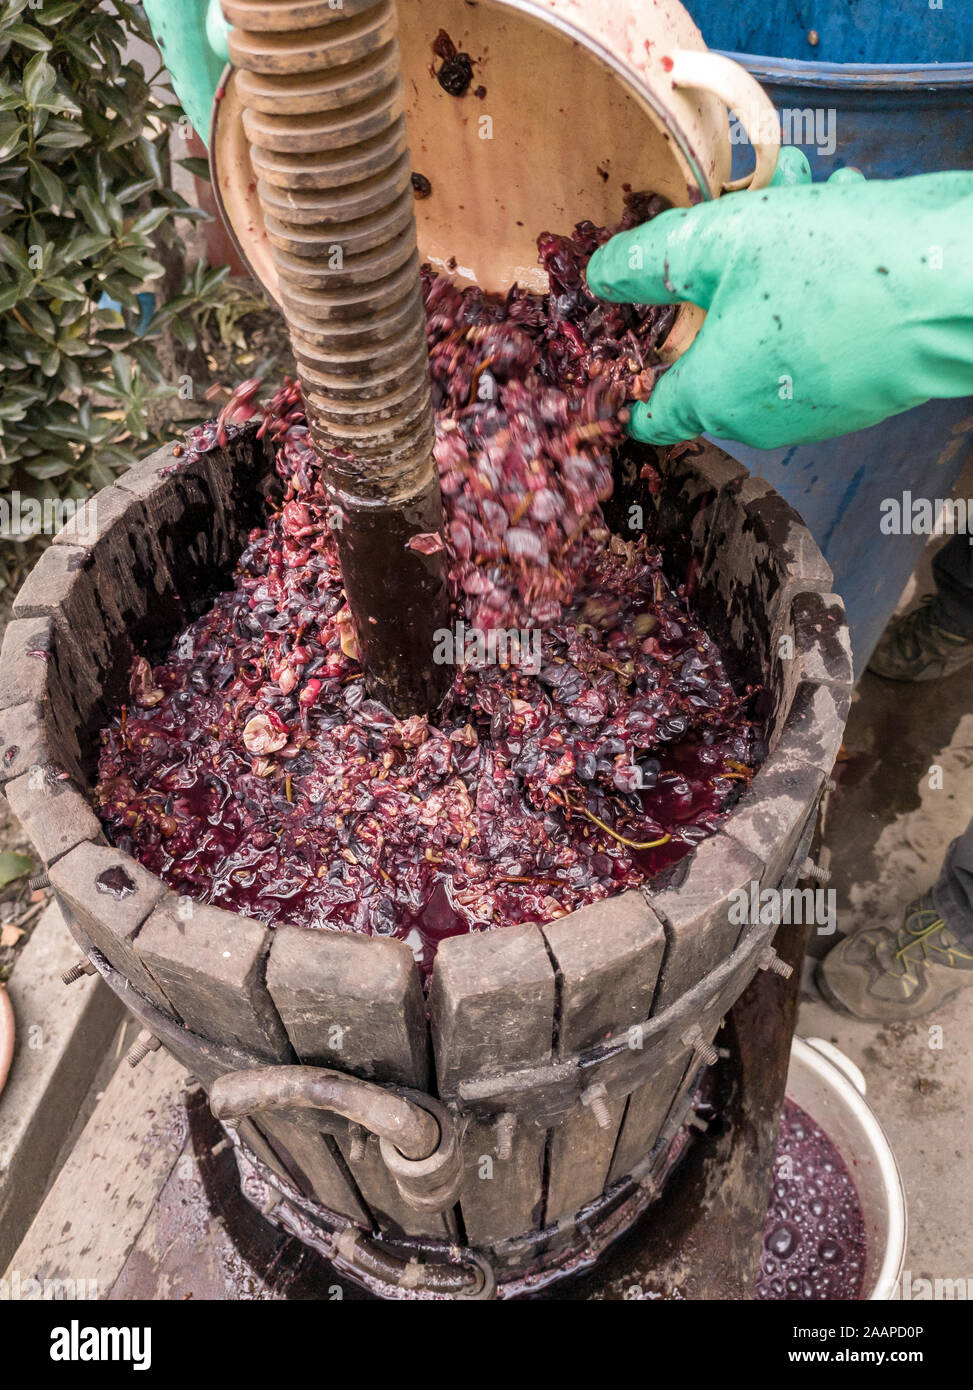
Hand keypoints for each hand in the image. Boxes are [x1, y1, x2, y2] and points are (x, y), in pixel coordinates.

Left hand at [585, 156, 972, 448]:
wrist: (953, 289)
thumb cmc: (831, 268)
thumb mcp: (720, 242)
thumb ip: (650, 262)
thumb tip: (600, 277)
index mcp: (711, 396)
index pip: (649, 414)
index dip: (627, 379)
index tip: (623, 338)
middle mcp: (756, 417)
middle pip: (709, 351)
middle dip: (712, 281)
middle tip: (731, 215)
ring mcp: (810, 408)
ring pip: (764, 330)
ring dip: (769, 264)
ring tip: (800, 191)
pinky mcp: (854, 389)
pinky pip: (812, 332)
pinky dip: (813, 282)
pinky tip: (840, 212)